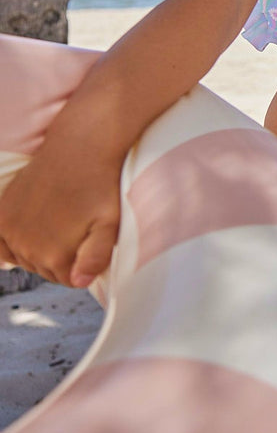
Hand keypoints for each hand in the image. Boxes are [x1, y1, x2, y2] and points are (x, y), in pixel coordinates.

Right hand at [0, 131, 121, 288]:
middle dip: (62, 259)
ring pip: (24, 258)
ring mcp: (10, 231)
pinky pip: (0, 246)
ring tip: (59, 228)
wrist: (78, 150)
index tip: (91, 248)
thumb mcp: (110, 224)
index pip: (68, 280)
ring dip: (39, 251)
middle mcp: (26, 248)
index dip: (82, 267)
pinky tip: (28, 236)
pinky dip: (10, 246)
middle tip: (78, 234)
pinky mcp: (1, 215)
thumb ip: (95, 258)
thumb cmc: (100, 186)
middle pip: (45, 270)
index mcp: (54, 257)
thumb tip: (79, 282)